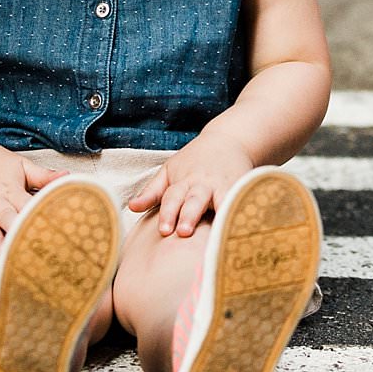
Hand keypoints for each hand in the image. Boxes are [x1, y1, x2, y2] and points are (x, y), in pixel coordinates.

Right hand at [0, 146, 63, 268]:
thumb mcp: (21, 164)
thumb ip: (43, 176)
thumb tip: (68, 176)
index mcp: (10, 187)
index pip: (25, 203)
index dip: (36, 217)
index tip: (50, 232)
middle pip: (4, 216)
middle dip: (15, 231)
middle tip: (28, 248)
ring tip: (4, 256)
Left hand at [127, 135, 252, 236]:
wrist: (229, 139)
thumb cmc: (194, 160)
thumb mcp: (170, 171)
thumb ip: (151, 192)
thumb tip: (131, 208)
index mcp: (183, 181)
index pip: (172, 198)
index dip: (168, 213)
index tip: (164, 231)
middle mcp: (203, 184)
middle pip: (194, 200)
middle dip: (188, 215)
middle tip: (183, 232)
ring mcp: (224, 186)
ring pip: (218, 201)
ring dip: (215, 215)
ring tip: (215, 232)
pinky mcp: (241, 188)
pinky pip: (239, 200)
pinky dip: (239, 210)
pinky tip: (240, 222)